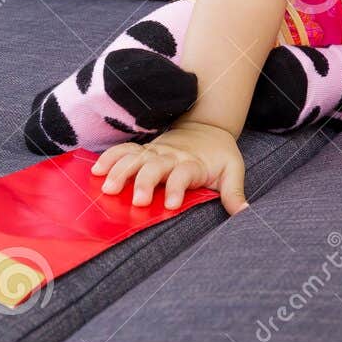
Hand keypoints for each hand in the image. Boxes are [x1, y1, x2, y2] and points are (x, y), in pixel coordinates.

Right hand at [90, 121, 248, 214]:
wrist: (207, 128)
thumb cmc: (219, 156)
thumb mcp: (232, 171)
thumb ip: (234, 192)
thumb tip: (245, 213)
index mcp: (193, 163)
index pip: (183, 174)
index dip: (177, 187)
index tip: (171, 204)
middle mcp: (171, 157)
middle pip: (155, 166)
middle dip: (144, 182)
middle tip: (136, 200)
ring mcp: (155, 153)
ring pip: (136, 158)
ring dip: (121, 171)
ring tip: (108, 187)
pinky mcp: (144, 152)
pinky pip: (124, 152)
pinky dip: (110, 158)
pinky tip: (96, 170)